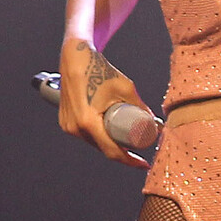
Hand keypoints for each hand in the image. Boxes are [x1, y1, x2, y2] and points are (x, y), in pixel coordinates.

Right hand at [58, 36, 151, 169]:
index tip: (143, 163)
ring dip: (110, 144)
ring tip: (127, 140)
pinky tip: (111, 136)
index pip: (111, 151)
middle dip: (122, 151)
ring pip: (95, 143)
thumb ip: (139, 105)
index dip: (130, 160)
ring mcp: (68, 126)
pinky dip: (100, 137)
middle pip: (104, 148)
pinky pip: (86, 136)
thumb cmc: (98, 69)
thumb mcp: (124, 87)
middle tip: (140, 149)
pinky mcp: (66, 122)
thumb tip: (154, 121)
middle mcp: (75, 127)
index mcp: (87, 121)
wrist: (74, 57)